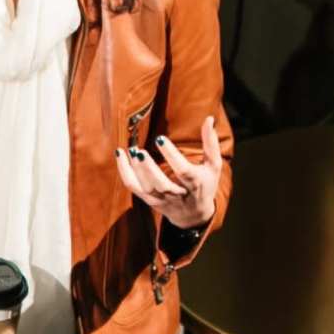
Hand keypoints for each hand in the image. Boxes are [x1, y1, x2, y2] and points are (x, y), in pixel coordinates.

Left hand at [117, 113, 225, 229]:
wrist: (193, 215)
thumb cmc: (205, 184)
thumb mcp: (213, 165)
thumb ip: (210, 143)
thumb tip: (209, 118)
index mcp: (195, 183)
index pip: (183, 171)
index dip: (171, 156)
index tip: (160, 139)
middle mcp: (177, 193)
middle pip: (161, 184)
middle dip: (149, 169)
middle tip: (139, 151)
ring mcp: (161, 199)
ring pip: (145, 188)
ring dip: (135, 170)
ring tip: (129, 150)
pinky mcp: (149, 200)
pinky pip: (133, 187)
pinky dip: (124, 172)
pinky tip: (120, 155)